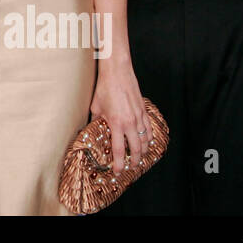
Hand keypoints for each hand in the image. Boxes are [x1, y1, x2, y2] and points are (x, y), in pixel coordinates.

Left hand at [90, 59, 147, 175]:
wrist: (117, 71)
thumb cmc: (105, 87)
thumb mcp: (96, 106)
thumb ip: (97, 120)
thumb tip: (93, 129)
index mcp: (116, 123)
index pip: (119, 149)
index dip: (118, 163)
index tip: (117, 171)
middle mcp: (130, 122)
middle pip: (136, 149)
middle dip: (134, 161)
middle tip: (131, 167)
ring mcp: (139, 117)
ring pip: (146, 140)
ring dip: (143, 151)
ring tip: (140, 157)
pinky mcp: (144, 110)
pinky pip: (149, 129)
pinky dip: (149, 138)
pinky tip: (147, 142)